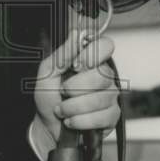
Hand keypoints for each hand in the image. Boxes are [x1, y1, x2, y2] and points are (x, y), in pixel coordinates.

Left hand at [33, 26, 118, 142]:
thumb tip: (76, 33)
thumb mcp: (48, 72)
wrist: (47, 126)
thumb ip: (63, 53)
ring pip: (101, 98)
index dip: (91, 55)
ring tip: (62, 110)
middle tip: (63, 92)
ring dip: (74, 107)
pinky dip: (82, 120)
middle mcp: (104, 76)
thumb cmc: (48, 98)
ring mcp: (110, 96)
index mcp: (90, 61)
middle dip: (76, 87)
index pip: (106, 46)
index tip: (75, 66)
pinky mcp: (112, 116)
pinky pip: (103, 116)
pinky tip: (72, 121)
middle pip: (102, 75)